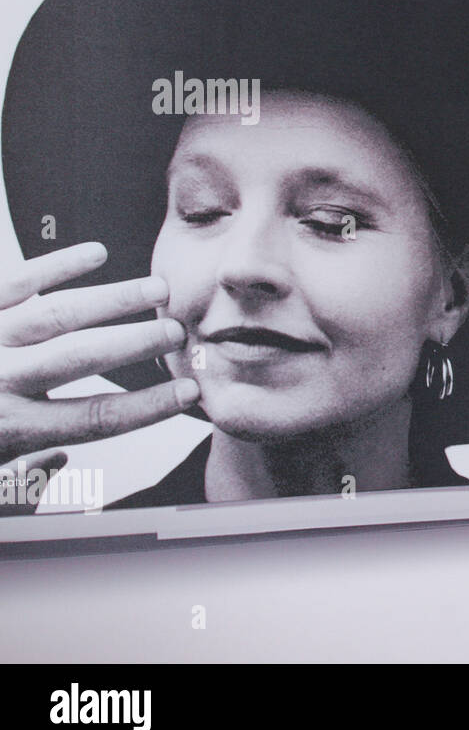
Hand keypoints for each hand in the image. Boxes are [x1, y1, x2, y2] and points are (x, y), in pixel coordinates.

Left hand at [0, 242, 199, 468]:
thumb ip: (23, 476)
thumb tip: (65, 461)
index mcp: (7, 429)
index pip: (98, 417)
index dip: (151, 405)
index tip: (188, 393)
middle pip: (86, 359)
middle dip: (140, 345)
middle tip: (178, 332)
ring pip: (59, 315)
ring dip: (114, 300)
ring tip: (155, 291)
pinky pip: (16, 282)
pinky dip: (56, 265)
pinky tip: (94, 253)